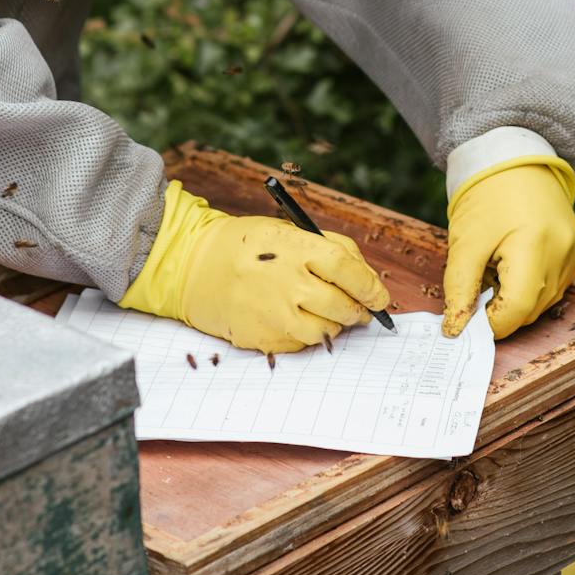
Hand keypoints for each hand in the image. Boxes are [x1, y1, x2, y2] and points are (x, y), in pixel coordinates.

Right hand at [121, 180, 389, 352]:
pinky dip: (309, 335)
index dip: (370, 286)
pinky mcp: (264, 338)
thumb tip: (365, 277)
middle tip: (361, 311)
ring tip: (328, 314)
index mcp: (296, 249)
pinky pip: (302, 344)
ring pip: (326, 332)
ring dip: (336, 325)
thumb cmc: (245, 246)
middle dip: (359, 311)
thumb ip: (329, 248)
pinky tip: (299, 320)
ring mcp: (275, 314)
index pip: (347, 270)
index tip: (380, 296)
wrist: (194, 267)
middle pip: (343, 306)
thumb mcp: (288, 231)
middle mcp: (288, 284)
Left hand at [442, 161, 574, 340]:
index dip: (490, 322)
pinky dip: (533, 285)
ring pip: (544, 301)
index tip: (467, 320)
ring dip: (517, 298)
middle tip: (477, 287)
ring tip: (497, 267)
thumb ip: (459, 289)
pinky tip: (515, 262)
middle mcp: (564, 252)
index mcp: (535, 246)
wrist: (514, 159)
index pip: (517, 309)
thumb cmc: (487, 195)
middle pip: (532, 309)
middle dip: (501, 309)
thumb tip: (456, 329)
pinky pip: (555, 285)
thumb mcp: (465, 242)